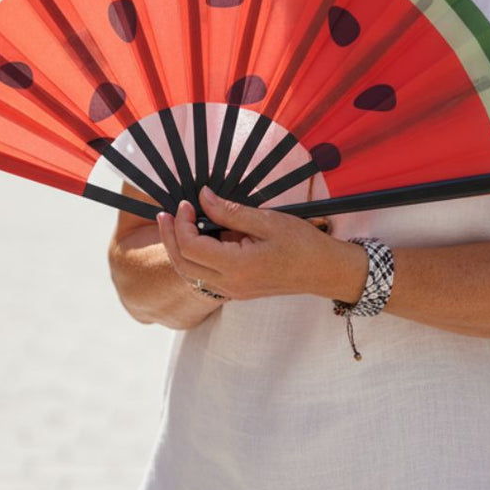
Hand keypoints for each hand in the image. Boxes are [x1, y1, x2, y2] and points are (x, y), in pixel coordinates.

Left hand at [156, 187, 367, 303]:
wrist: (325, 271)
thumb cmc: (302, 244)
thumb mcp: (267, 220)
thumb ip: (231, 211)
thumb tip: (203, 197)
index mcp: (237, 267)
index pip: (191, 248)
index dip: (181, 223)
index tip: (186, 203)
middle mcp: (231, 285)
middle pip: (183, 266)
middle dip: (169, 238)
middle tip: (165, 215)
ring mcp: (233, 292)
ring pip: (190, 275)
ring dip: (178, 250)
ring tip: (174, 225)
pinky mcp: (237, 291)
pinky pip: (204, 278)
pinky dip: (193, 259)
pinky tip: (198, 239)